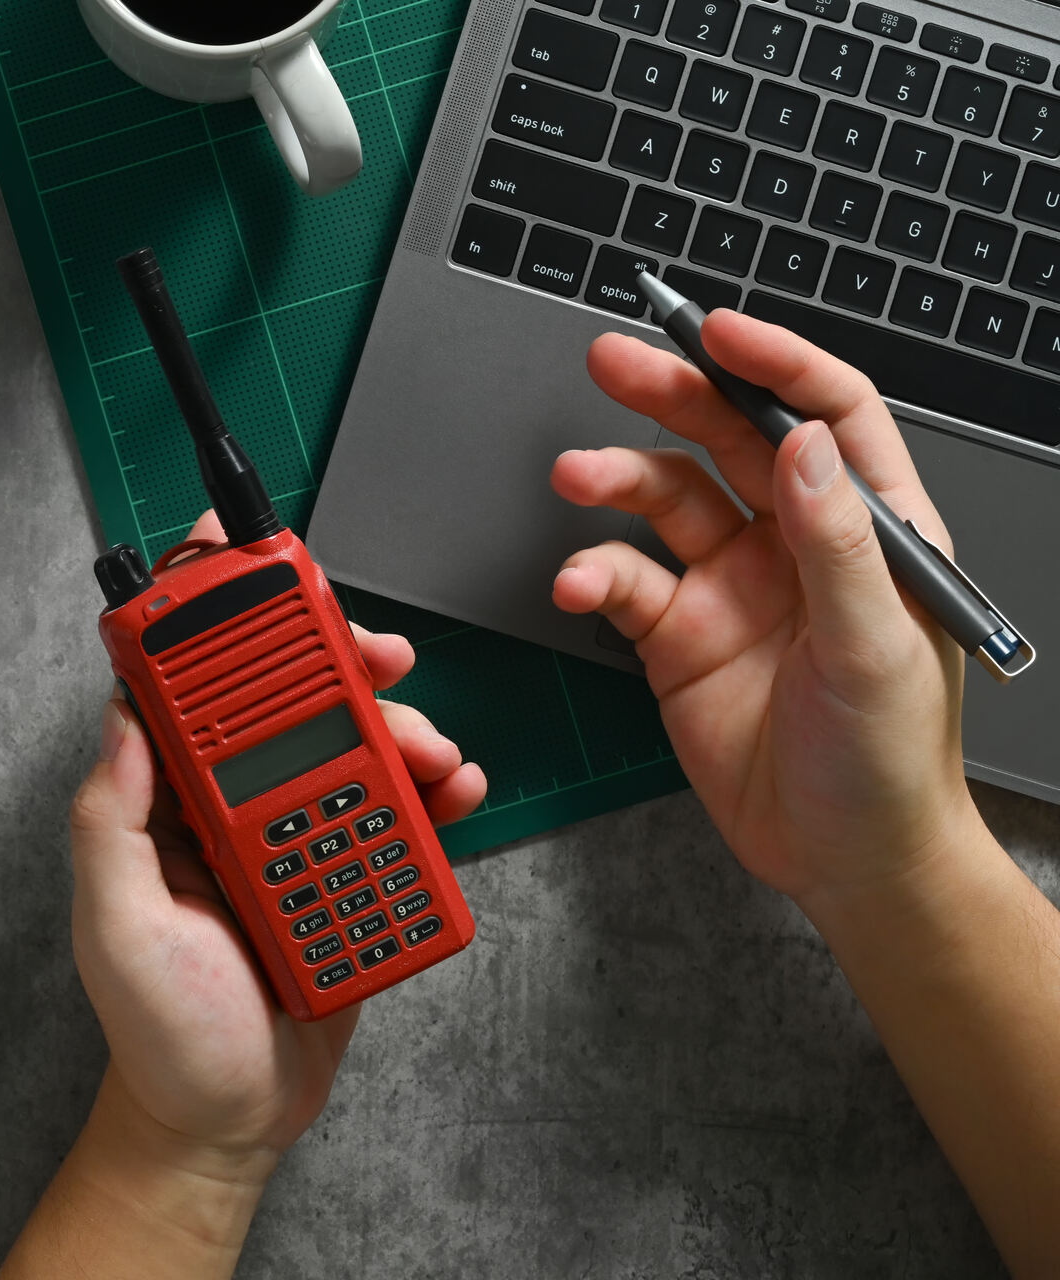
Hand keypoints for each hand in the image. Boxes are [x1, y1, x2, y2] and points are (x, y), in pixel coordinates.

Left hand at [68, 512, 486, 1163]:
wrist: (226, 1123)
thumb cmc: (159, 1032)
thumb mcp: (115, 924)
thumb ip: (111, 822)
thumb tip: (122, 716)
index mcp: (168, 806)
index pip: (189, 691)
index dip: (215, 620)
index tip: (247, 562)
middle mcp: (232, 809)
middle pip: (293, 702)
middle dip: (340, 661)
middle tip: (380, 650)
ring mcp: (296, 840)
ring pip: (356, 751)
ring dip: (401, 731)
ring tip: (431, 752)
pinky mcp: (351, 879)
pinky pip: (398, 819)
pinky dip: (433, 795)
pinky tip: (455, 788)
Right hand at [550, 310, 982, 904]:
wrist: (843, 860)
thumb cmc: (889, 763)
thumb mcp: (877, 649)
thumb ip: (839, 544)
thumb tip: (809, 444)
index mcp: (871, 530)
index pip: (827, 415)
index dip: (776, 363)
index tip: (717, 332)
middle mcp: (796, 544)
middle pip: (731, 438)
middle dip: (672, 393)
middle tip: (613, 359)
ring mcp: (732, 585)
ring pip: (665, 498)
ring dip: (616, 479)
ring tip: (575, 475)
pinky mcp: (676, 635)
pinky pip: (625, 579)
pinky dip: (593, 571)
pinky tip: (579, 582)